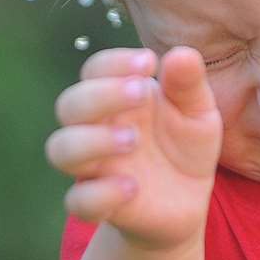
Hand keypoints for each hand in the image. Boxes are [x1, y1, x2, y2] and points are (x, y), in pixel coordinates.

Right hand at [46, 45, 221, 248]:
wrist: (186, 203)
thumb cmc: (185, 147)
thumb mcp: (198, 113)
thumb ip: (189, 86)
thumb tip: (181, 54)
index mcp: (118, 99)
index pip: (96, 70)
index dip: (114, 63)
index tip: (149, 63)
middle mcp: (97, 129)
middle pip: (69, 105)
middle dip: (101, 95)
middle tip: (141, 93)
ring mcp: (95, 168)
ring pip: (61, 150)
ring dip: (92, 141)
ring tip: (133, 140)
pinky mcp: (100, 205)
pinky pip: (79, 201)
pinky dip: (100, 193)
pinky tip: (132, 187)